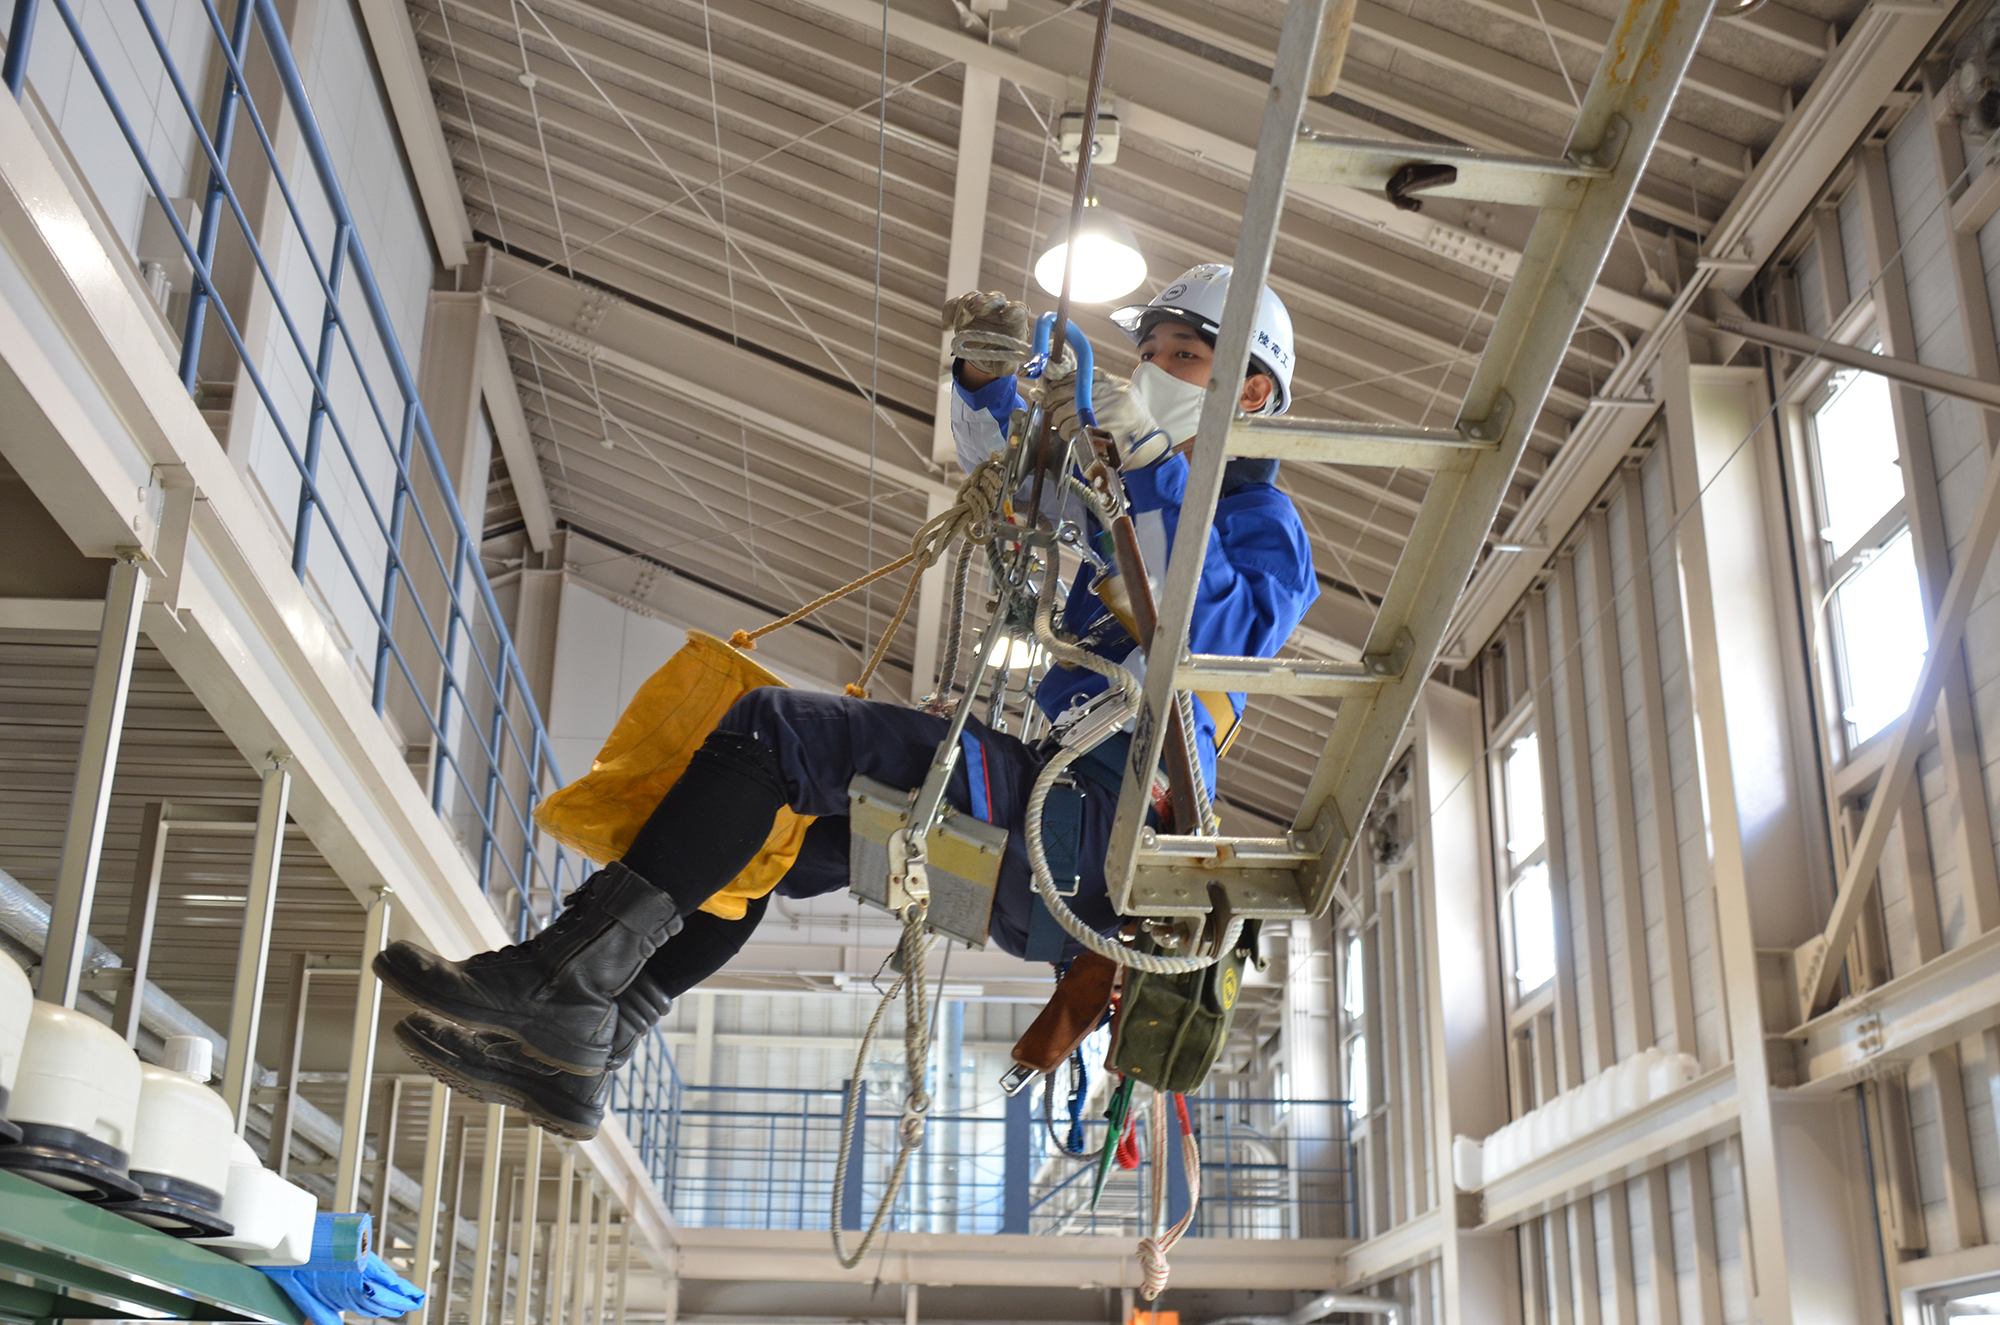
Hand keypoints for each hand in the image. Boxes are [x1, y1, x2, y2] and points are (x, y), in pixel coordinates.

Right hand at [943, 291, 1031, 375]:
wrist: (984, 355)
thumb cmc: (1001, 358)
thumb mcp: (1005, 366)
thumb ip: (1006, 365)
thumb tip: (1005, 364)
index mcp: (1014, 321)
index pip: (1018, 309)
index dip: (1013, 310)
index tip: (1006, 316)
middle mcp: (999, 309)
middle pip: (996, 298)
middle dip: (985, 303)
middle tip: (975, 311)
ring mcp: (980, 307)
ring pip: (973, 297)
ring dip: (965, 308)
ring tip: (959, 324)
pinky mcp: (963, 309)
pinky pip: (954, 304)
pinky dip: (949, 313)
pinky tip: (947, 326)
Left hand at [1037, 368, 1169, 468]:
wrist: (1148, 443)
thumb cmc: (1134, 421)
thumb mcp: (1122, 394)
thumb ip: (1098, 387)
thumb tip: (1064, 385)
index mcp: (1111, 383)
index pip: (1076, 375)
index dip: (1058, 384)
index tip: (1050, 390)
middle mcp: (1106, 393)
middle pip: (1065, 393)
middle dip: (1053, 402)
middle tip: (1051, 409)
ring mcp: (1101, 411)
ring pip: (1064, 412)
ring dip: (1060, 421)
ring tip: (1065, 426)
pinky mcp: (1096, 429)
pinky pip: (1070, 429)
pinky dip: (1067, 434)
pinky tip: (1073, 436)